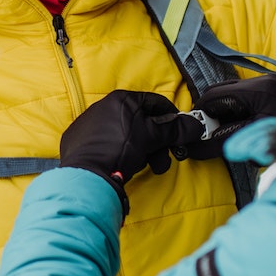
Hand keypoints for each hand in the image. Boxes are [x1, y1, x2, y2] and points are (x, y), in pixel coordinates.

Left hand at [59, 90, 195, 208]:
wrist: (87, 176)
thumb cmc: (120, 150)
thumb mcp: (152, 137)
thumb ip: (175, 129)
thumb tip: (195, 125)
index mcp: (121, 99)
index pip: (156, 102)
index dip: (173, 118)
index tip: (180, 133)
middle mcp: (103, 106)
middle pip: (142, 122)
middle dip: (158, 143)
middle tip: (162, 159)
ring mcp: (89, 124)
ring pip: (127, 135)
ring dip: (142, 151)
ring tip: (145, 167)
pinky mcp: (80, 142)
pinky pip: (109, 144)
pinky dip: (120, 153)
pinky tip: (123, 166)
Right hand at [169, 75, 275, 159]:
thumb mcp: (259, 142)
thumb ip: (226, 142)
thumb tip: (195, 147)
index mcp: (257, 90)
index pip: (214, 96)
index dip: (200, 115)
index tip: (194, 132)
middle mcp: (264, 81)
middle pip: (222, 93)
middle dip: (214, 116)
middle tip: (212, 138)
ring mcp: (273, 84)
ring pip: (235, 97)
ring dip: (229, 117)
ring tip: (238, 139)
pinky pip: (250, 99)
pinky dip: (243, 115)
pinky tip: (253, 133)